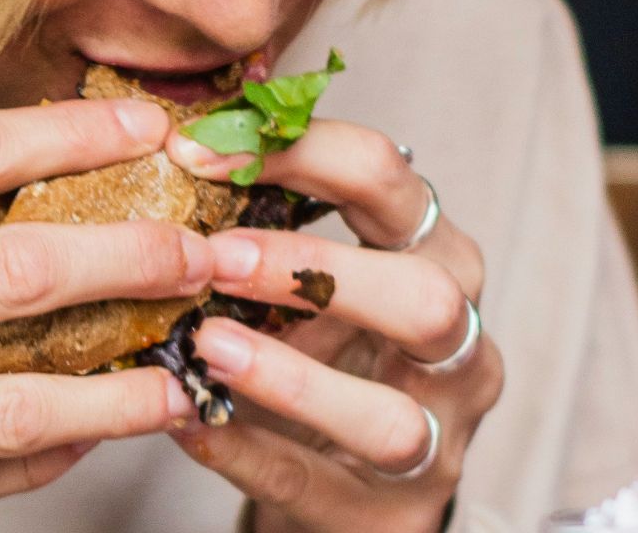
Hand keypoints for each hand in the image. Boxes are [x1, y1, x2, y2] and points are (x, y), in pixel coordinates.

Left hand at [164, 121, 501, 532]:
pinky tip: (186, 418)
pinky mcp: (388, 515)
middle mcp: (456, 347)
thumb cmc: (325, 351)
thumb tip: (180, 142)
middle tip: (218, 258)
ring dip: (288, 377)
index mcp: (436, 257)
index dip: (302, 153)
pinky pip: (314, 484)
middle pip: (427, 299)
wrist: (350, 479)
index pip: (392, 181)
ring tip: (206, 346)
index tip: (202, 151)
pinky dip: (244, 450)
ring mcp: (434, 441)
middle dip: (320, 271)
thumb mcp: (311, 277)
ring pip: (388, 416)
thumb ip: (266, 218)